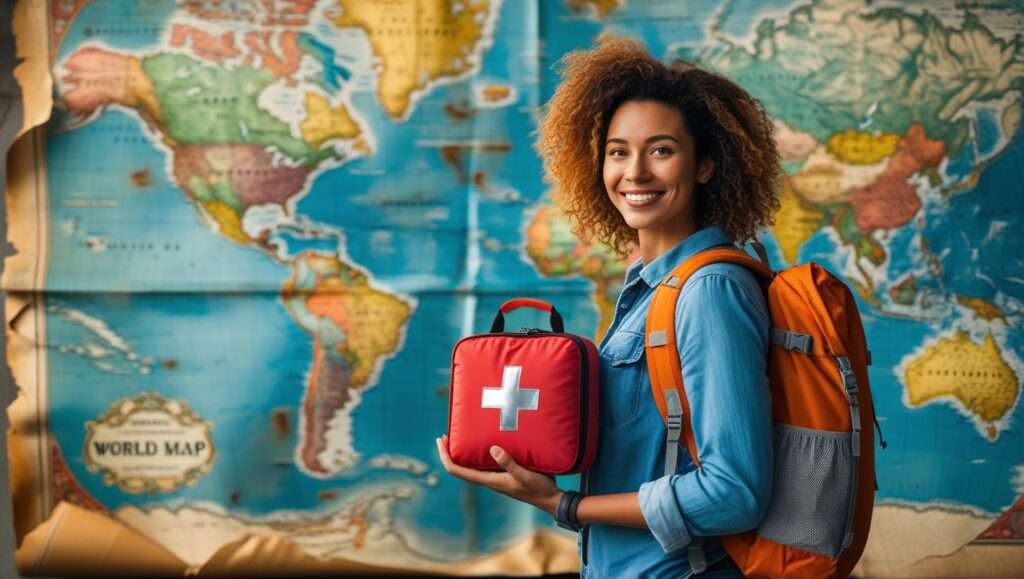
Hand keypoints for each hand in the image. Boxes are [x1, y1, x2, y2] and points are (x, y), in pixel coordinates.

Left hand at [436, 435, 562, 514]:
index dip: (446, 456)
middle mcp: (488, 478)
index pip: (458, 470)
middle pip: (460, 467)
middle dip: (450, 451)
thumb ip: (509, 463)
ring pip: (471, 465)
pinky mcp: (503, 473)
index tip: (441, 440)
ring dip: (462, 452)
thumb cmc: (537, 489)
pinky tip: (484, 441)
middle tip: (446, 434)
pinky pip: (484, 462)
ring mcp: (495, 476)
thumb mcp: (524, 474)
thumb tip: (493, 449)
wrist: (550, 499)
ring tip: (460, 435)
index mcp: (489, 480)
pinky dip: (478, 451)